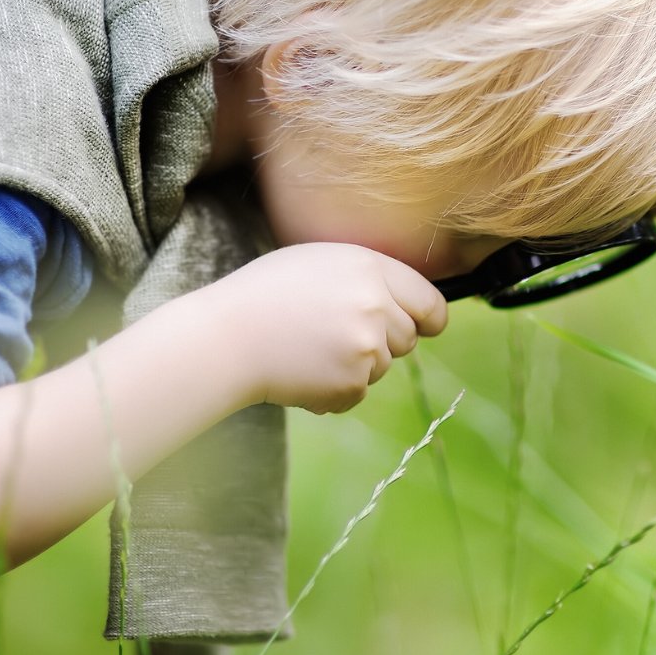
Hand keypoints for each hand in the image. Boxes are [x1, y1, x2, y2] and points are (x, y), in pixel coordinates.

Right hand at [209, 243, 447, 414]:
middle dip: (384, 340)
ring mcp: (367, 349)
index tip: (426, 325)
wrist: (225, 338)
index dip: (429, 317)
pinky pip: (358, 392)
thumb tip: (408, 303)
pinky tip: (303, 370)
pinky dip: (336, 388)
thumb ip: (369, 278)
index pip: (430, 302)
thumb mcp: (322, 262)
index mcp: (371, 269)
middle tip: (337, 333)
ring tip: (311, 348)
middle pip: (408, 338)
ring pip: (382, 367)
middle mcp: (377, 307)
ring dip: (357, 365)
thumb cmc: (266, 294)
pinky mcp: (351, 384)